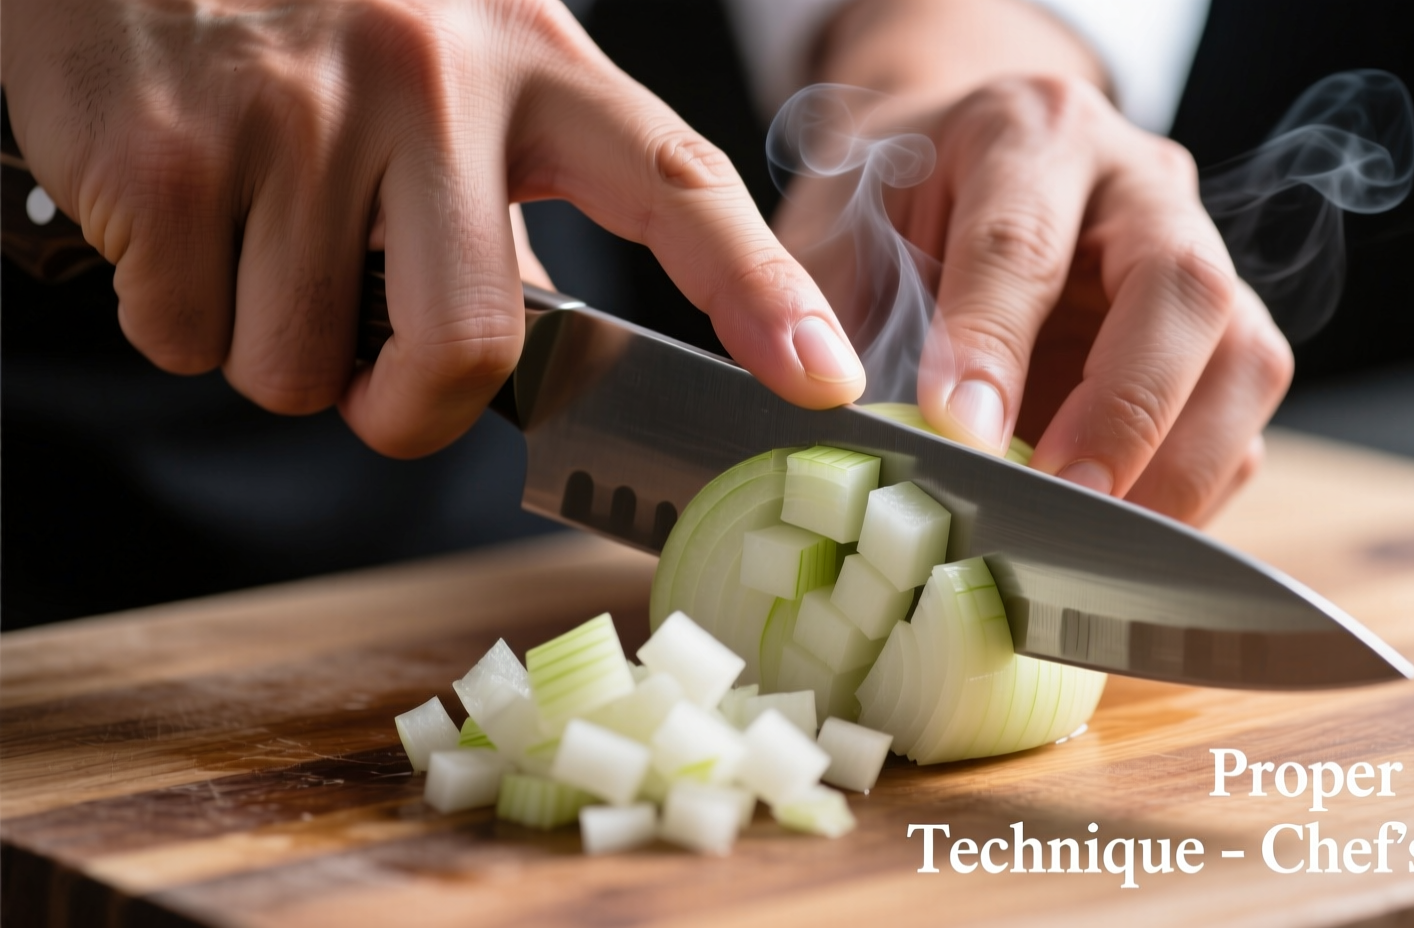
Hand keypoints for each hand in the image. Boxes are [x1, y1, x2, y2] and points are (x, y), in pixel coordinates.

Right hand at [2, 0, 863, 457]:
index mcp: (533, 62)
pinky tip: (182, 217)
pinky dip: (178, 317)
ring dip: (279, 352)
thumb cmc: (314, 10)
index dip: (760, 292)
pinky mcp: (170, 158)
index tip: (823, 382)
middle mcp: (432, 77)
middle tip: (377, 385)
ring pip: (302, 369)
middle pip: (472, 347)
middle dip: (410, 414)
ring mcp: (299, 113)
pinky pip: (187, 339)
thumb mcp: (451, 66)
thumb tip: (533, 348)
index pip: (679, 183)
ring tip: (259, 237)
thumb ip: (511, 197)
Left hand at [784, 0, 1292, 524]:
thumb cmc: (890, 207)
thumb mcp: (831, 232)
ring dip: (1178, 467)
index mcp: (1027, 132)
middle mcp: (1137, 183)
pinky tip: (1119, 535)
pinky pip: (1241, 423)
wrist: (952, 173)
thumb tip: (828, 419)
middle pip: (1182, 288)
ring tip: (1092, 541)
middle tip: (1059, 500)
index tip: (958, 434)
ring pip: (1246, 357)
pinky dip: (1191, 490)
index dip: (993, 346)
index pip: (1024, 243)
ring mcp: (1198, 254)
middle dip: (1125, 411)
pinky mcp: (1221, 335)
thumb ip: (820, 313)